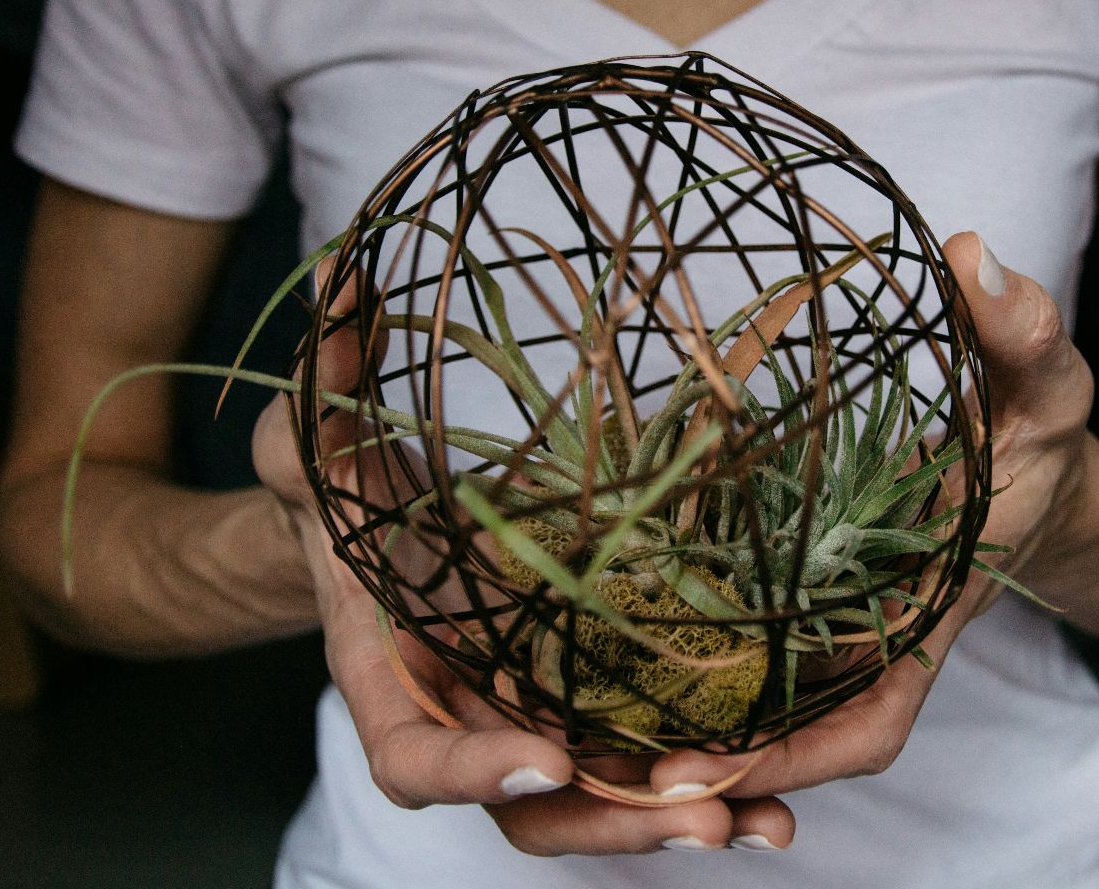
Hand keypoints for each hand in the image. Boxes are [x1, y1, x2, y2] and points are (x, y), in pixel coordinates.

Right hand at [250, 265, 796, 854]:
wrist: (373, 524)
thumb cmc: (339, 483)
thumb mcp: (319, 427)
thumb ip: (325, 374)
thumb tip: (342, 273)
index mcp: (388, 676)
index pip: (410, 757)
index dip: (468, 769)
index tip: (539, 757)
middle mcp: (464, 717)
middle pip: (527, 810)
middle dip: (608, 822)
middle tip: (699, 813)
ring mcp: (527, 718)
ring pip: (597, 802)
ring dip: (678, 820)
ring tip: (764, 825)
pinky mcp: (584, 702)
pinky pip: (642, 759)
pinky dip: (705, 787)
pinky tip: (779, 804)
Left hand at [645, 230, 1095, 799]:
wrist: (1034, 468)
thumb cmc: (1044, 438)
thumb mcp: (1050, 384)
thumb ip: (1024, 330)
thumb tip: (968, 253)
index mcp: (930, 621)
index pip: (871, 724)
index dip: (793, 756)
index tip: (709, 770)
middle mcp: (870, 640)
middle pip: (787, 736)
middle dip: (703, 761)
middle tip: (593, 765)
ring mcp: (830, 622)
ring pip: (749, 699)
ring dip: (672, 718)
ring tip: (567, 728)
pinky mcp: (798, 592)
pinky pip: (735, 641)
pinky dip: (677, 653)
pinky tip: (592, 638)